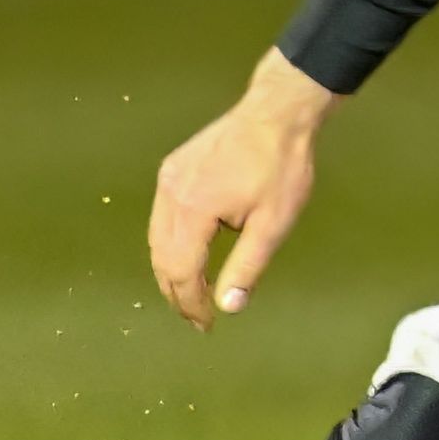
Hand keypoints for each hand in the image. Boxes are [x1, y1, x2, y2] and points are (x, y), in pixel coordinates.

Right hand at [148, 48, 341, 328]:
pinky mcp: (172, 171)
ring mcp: (167, 180)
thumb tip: (228, 306)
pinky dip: (169, 246)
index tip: (206, 324)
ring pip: (156, 240)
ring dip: (170, 272)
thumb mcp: (273, 224)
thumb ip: (248, 266)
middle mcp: (170, 195)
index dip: (191, 302)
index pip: (181, 271)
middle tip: (196, 319)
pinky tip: (186, 259)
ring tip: (191, 296)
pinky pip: (161, 219)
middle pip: (161, 258)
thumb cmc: (282, 168)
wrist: (275, 115)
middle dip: (177, 293)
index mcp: (193, 210)